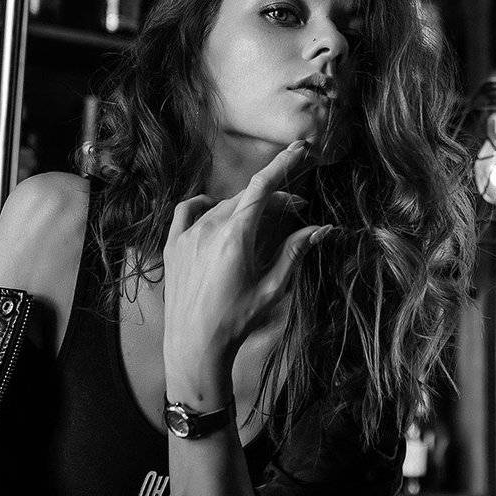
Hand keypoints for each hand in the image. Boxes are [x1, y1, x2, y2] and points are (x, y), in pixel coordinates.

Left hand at [162, 139, 332, 398]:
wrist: (194, 346)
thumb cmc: (236, 320)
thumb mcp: (272, 287)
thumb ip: (295, 252)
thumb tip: (323, 228)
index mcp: (237, 235)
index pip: (264, 187)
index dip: (285, 164)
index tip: (301, 149)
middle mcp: (210, 227)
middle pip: (249, 196)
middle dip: (275, 196)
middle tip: (297, 208)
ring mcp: (188, 234)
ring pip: (223, 204)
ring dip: (246, 206)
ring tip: (263, 224)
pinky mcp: (173, 245)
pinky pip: (187, 210)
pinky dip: (204, 204)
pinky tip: (212, 208)